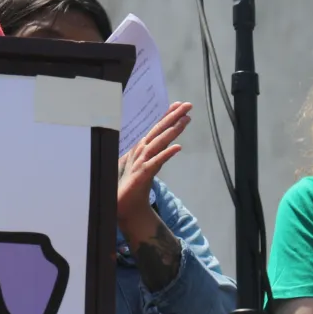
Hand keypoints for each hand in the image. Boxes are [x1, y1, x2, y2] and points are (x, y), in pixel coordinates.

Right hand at [116, 101, 190, 242]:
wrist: (125, 208)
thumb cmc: (133, 187)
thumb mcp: (145, 166)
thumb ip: (154, 154)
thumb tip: (168, 145)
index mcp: (141, 149)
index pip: (156, 129)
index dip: (167, 116)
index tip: (179, 105)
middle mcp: (140, 152)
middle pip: (158, 131)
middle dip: (173, 117)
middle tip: (187, 105)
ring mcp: (141, 162)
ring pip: (158, 142)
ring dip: (172, 130)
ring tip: (185, 120)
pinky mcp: (142, 175)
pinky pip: (157, 162)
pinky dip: (166, 154)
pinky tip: (178, 147)